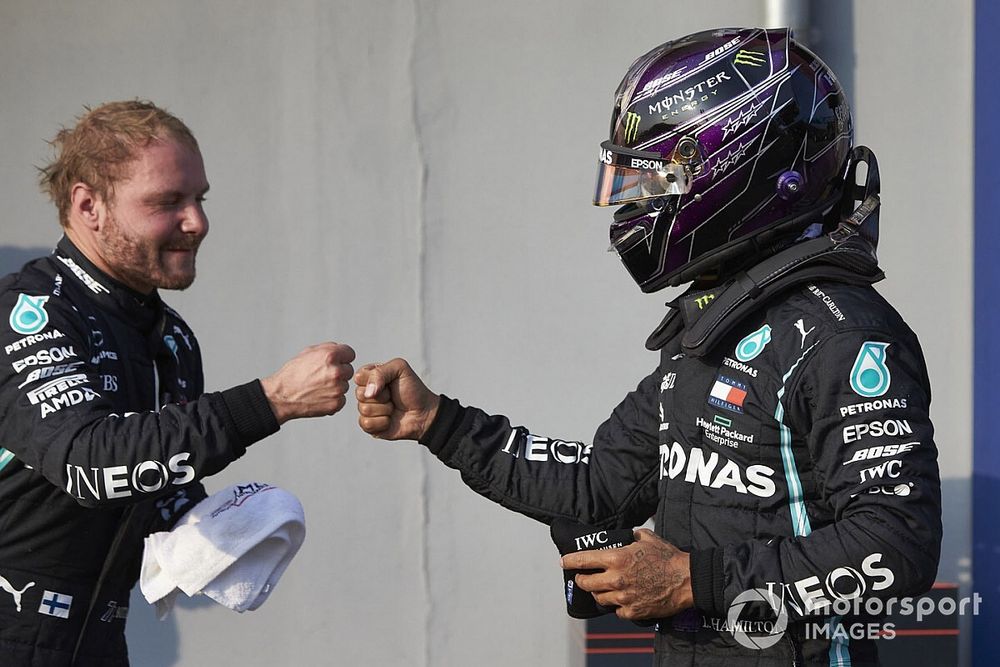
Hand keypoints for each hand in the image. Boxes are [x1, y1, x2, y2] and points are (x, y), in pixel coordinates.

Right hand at [260, 342, 355, 423]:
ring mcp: (337, 389)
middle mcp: (336, 372)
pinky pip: (342, 399)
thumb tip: (341, 350)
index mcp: (330, 356)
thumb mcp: (308, 352)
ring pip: (345, 385)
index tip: (335, 362)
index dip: (342, 358)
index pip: (350, 353)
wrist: (281, 396)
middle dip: (339, 372)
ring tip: (318, 387)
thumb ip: (328, 349)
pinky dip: (333, 399)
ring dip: (336, 386)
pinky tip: (320, 396)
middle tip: (322, 376)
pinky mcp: (336, 403)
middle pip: (349, 370)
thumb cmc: (292, 374)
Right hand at [354, 358, 438, 440]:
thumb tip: (368, 393)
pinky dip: (383, 422)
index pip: (358, 377)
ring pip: (364, 409)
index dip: (375, 381)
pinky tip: (390, 420)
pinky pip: (366, 423)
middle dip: (382, 396)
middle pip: (360, 394)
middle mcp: (365, 393)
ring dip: (385, 409)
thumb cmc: (413, 389)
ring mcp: (366, 410)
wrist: (424, 413)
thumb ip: (380, 372)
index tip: (389, 382)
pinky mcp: (369, 426)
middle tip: (393, 396)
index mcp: (369, 377)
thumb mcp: (400, 369)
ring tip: (393, 407)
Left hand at [560, 529, 692, 620]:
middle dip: (582, 579)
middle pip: (586, 583)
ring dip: (599, 592)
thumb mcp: (647, 537)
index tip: (563, 562)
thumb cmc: (668, 558)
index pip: (583, 560)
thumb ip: (631, 536)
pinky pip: (615, 611)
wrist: (686, 580)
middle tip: (583, 577)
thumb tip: (625, 535)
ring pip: (599, 598)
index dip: (570, 561)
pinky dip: (617, 606)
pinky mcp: (632, 612)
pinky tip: (623, 599)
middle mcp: (616, 579)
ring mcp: (623, 598)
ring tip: (604, 588)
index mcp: (616, 558)